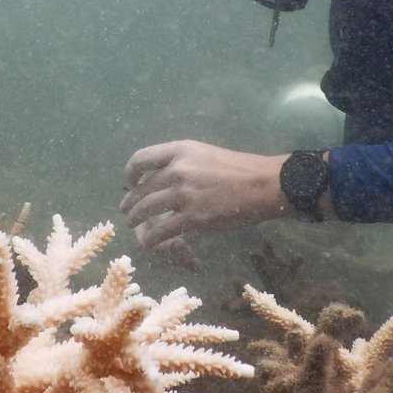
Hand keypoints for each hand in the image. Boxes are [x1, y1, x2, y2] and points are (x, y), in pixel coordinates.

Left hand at [120, 140, 288, 248]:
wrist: (264, 185)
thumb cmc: (238, 169)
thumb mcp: (204, 154)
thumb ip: (181, 162)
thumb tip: (159, 178)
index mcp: (180, 150)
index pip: (140, 159)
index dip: (130, 173)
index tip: (131, 182)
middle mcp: (178, 169)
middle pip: (141, 189)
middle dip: (130, 203)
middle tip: (127, 211)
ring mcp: (184, 194)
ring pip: (146, 210)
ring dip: (135, 220)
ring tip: (133, 225)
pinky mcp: (193, 218)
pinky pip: (161, 231)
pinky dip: (151, 239)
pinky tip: (150, 242)